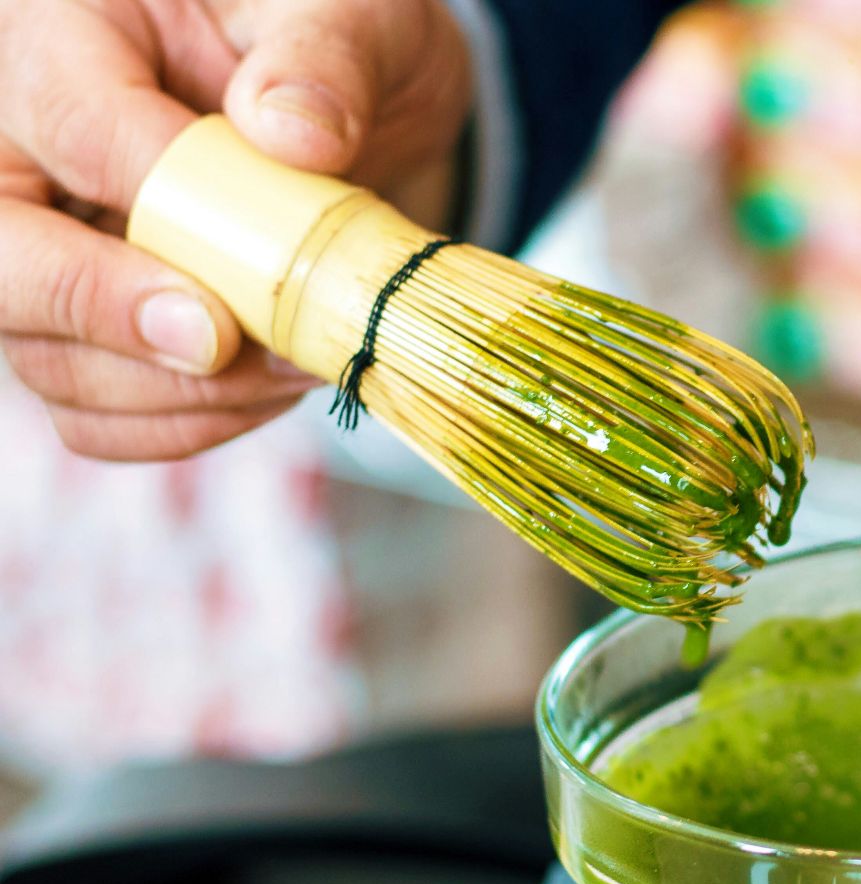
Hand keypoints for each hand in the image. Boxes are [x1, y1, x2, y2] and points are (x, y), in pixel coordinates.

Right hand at [0, 0, 471, 460]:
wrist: (380, 113)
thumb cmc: (349, 47)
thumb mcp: (357, 17)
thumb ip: (325, 58)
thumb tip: (295, 133)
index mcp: (70, 34)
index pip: (69, 120)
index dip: (143, 199)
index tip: (220, 274)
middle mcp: (27, 147)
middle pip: (5, 259)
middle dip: (108, 315)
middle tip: (219, 343)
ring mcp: (54, 248)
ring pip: (51, 357)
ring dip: (178, 389)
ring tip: (295, 361)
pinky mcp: (95, 330)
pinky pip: (99, 412)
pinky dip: (188, 422)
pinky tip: (272, 387)